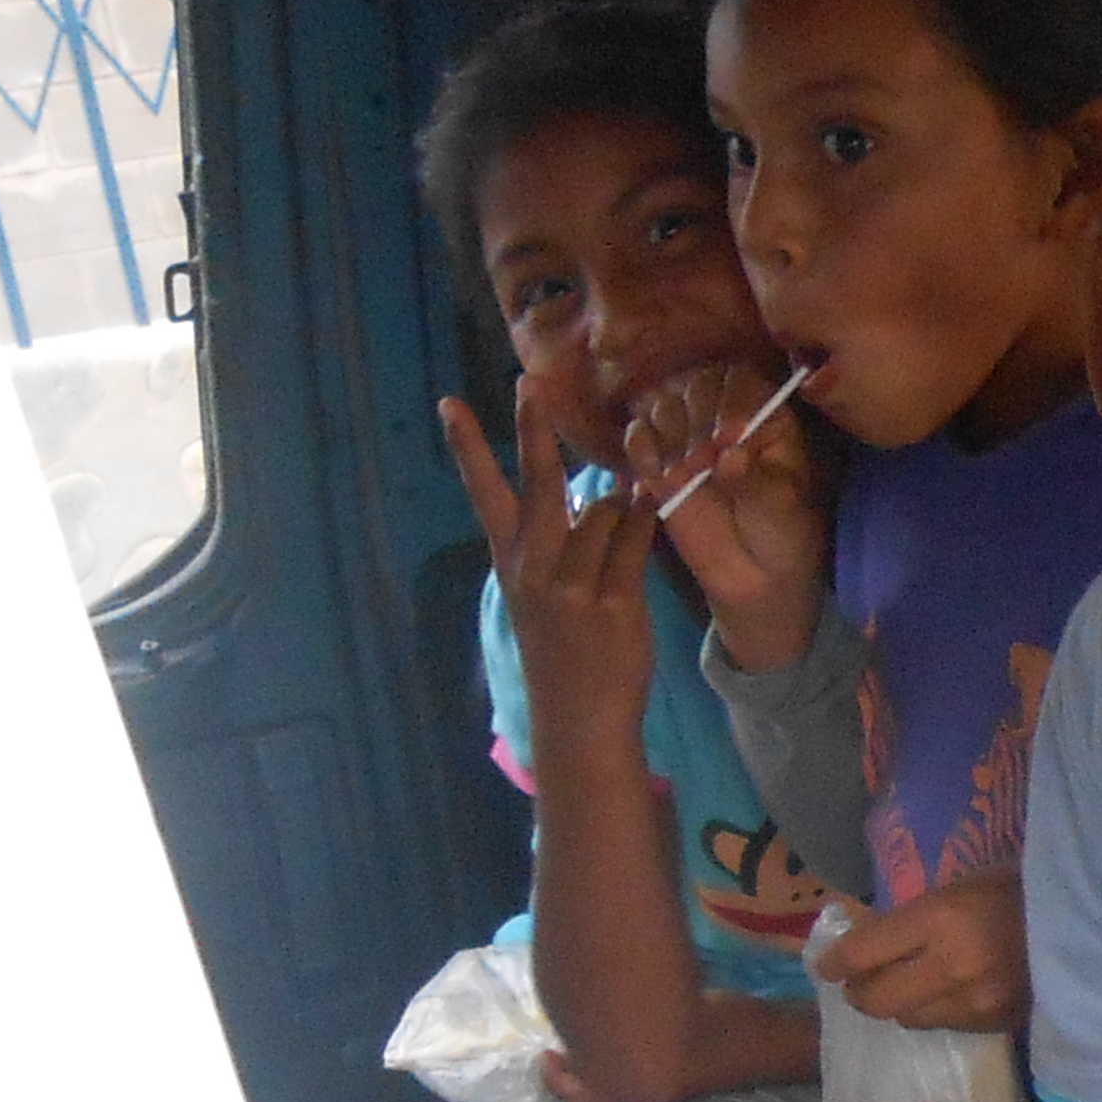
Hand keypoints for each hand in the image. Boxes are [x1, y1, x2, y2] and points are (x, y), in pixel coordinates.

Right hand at [442, 390, 656, 733]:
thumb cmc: (565, 651)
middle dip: (534, 432)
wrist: (580, 718)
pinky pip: (636, 543)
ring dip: (623, 502)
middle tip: (529, 383)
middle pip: (537, 485)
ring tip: (635, 507)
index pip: (484, 493)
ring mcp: (572, 588)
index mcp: (512, 563)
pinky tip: (652, 505)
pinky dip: (645, 521)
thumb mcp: (541, 595)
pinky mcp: (614, 605)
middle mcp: (534, 570)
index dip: (468, 447)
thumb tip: (583, 486)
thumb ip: (555, 543)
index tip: (449, 403)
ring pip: (602, 511)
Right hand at [626, 355, 829, 672]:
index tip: (730, 440)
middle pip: (697, 383)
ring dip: (670, 432)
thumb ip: (756, 479)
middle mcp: (725, 415)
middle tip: (705, 461)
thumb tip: (730, 456)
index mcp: (767, 416)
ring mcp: (689, 436)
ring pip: (664, 403)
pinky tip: (657, 477)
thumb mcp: (781, 507)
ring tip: (688, 474)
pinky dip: (640, 449)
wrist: (755, 579)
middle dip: (697, 416)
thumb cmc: (782, 534)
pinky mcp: (658, 462)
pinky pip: (637, 437)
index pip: (742, 380)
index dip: (731, 402)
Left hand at [817, 872, 1030, 1033]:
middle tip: (858, 983)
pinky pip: (947, 1025)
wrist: (1093, 921)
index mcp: (941, 918)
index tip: (827, 966)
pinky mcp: (998, 1022)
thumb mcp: (962, 884)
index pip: (864, 952)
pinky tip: (948, 993)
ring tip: (906, 987)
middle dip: (859, 993)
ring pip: (909, 1019)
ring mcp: (977, 1001)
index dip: (836, 963)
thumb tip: (867, 935)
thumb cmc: (1022, 888)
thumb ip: (915, 915)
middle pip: (878, 1001)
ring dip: (900, 1005)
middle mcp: (953, 966)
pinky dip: (938, 1012)